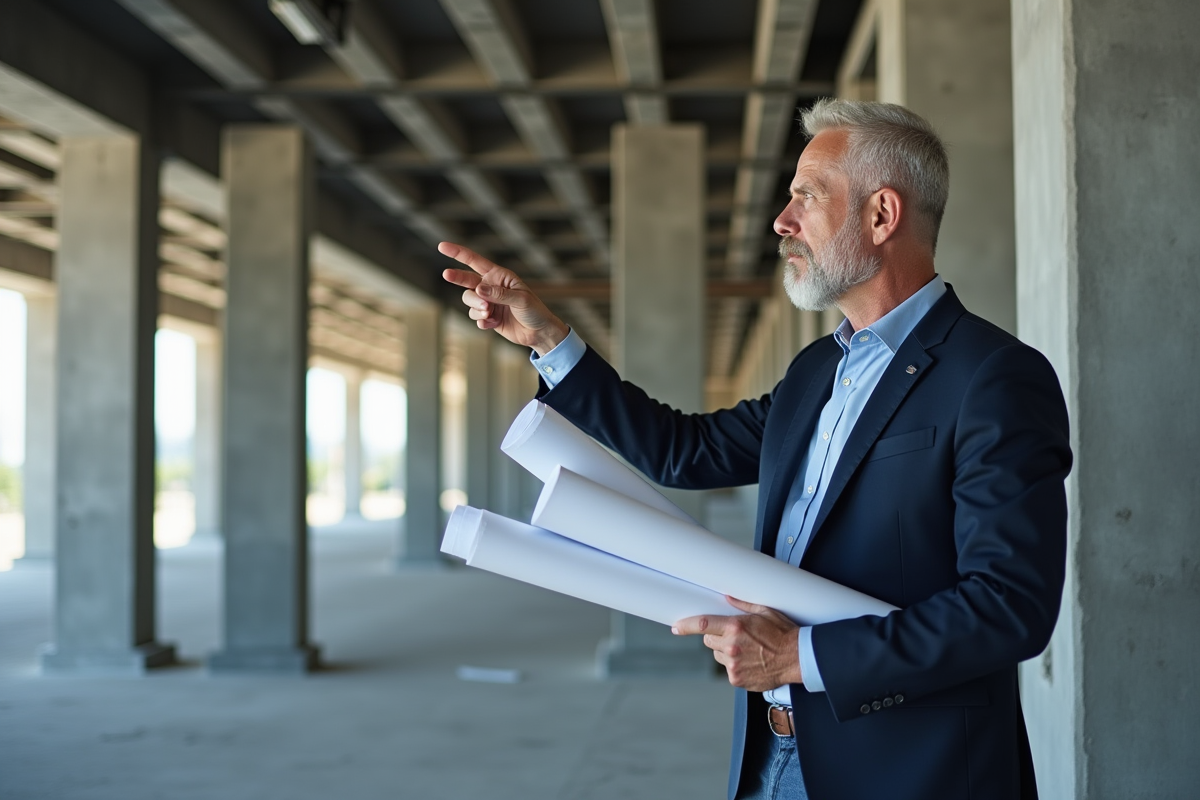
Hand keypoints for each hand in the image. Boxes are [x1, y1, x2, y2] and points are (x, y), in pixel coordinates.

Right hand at [438, 242, 569, 355]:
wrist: (538, 333)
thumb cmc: (534, 311)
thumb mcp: (520, 299)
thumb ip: (499, 294)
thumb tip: (478, 289)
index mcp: (499, 276)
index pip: (475, 261)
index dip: (458, 253)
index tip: (442, 246)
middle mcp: (490, 287)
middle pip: (466, 280)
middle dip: (456, 277)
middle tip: (446, 274)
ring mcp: (488, 302)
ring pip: (468, 301)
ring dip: (476, 307)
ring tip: (489, 312)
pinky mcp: (487, 318)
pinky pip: (475, 317)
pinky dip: (482, 321)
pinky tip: (494, 323)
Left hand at [673, 597, 801, 690]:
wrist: (797, 658)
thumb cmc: (783, 633)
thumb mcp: (765, 612)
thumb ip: (743, 604)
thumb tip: (728, 597)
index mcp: (735, 628)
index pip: (702, 625)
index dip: (686, 626)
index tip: (676, 627)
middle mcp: (731, 647)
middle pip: (708, 641)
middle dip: (716, 637)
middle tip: (732, 635)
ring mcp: (733, 666)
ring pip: (718, 656)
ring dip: (725, 652)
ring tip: (746, 650)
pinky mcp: (737, 680)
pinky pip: (728, 670)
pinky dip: (735, 666)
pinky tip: (750, 661)